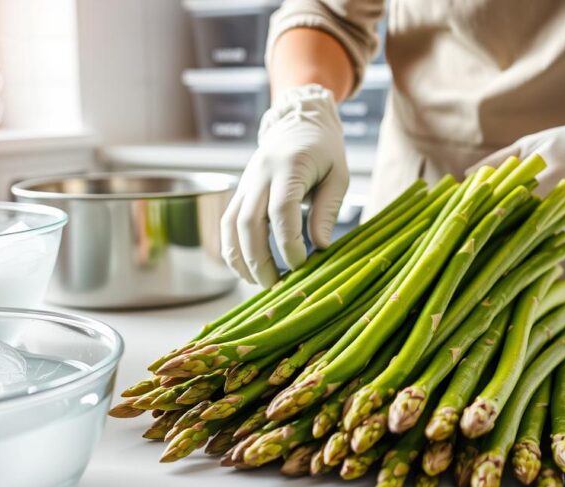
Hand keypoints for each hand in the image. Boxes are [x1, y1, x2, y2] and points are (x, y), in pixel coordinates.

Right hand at [220, 84, 348, 285]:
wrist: (297, 123)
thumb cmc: (324, 151)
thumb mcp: (338, 175)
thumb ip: (328, 209)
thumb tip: (321, 247)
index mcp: (288, 166)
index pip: (281, 210)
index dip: (288, 242)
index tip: (301, 264)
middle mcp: (260, 175)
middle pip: (248, 222)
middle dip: (259, 258)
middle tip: (276, 285)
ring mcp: (245, 183)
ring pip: (230, 225)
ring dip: (240, 258)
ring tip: (259, 282)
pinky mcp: (239, 192)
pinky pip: (226, 224)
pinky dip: (231, 249)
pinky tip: (245, 269)